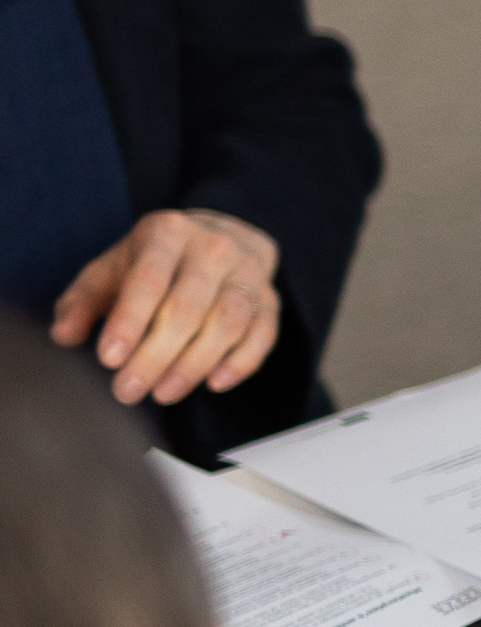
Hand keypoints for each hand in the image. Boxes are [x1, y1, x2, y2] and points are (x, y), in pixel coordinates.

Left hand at [49, 209, 282, 406]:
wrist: (220, 236)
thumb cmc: (154, 261)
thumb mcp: (112, 269)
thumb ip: (82, 301)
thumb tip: (64, 335)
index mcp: (167, 232)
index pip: (149, 279)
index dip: (129, 321)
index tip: (108, 360)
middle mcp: (214, 248)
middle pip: (188, 308)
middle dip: (155, 356)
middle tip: (128, 392)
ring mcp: (248, 273)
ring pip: (228, 323)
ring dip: (194, 365)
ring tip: (163, 394)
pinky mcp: (270, 299)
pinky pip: (262, 334)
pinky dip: (241, 362)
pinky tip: (214, 383)